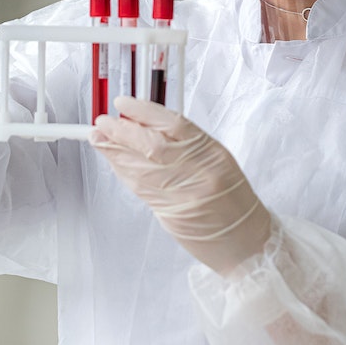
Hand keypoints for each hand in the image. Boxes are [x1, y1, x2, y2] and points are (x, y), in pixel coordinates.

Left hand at [91, 97, 272, 275]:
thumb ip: (185, 143)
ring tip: (99, 140)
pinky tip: (114, 163)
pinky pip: (141, 189)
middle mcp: (198, 172)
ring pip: (140, 168)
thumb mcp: (218, 160)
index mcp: (211, 153)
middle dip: (122, 131)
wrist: (247, 240)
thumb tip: (147, 126)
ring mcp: (184, 195)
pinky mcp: (171, 214)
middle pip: (151, 144)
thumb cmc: (233, 199)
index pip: (172, 124)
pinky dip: (124, 173)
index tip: (124, 103)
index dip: (143, 111)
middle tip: (103, 123)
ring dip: (115, 152)